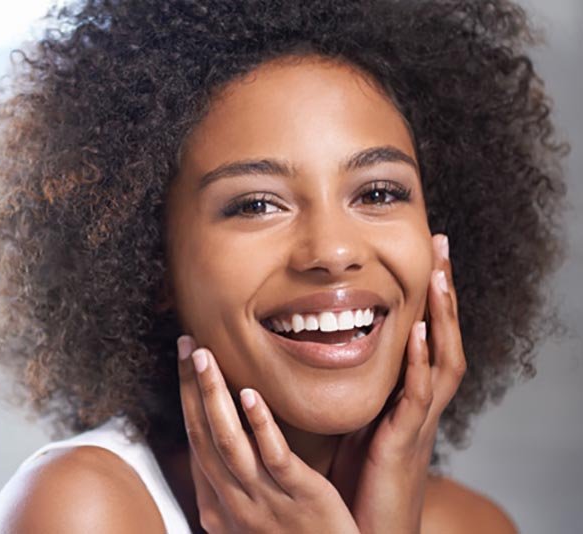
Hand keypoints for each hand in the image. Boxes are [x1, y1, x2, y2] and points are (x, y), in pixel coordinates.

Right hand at [177, 335, 359, 533]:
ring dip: (213, 396)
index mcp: (219, 505)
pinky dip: (260, 426)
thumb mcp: (253, 517)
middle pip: (203, 436)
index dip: (187, 397)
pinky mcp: (303, 498)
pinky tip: (250, 396)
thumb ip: (237, 480)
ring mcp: (266, 501)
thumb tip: (230, 432)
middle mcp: (235, 502)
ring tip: (206, 356)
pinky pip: (276, 459)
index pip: (195, 441)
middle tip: (188, 344)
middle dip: (192, 387)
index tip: (186, 359)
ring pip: (228, 444)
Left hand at [329, 233, 466, 533]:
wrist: (367, 527)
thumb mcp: (353, 420)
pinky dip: (423, 365)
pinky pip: (420, 398)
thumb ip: (350, 387)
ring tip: (440, 277)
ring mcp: (416, 421)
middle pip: (442, 337)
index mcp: (403, 395)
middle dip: (443, 292)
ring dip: (443, 318)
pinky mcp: (405, 442)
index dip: (425, 295)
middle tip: (442, 244)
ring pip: (442, 361)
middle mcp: (417, 403)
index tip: (423, 252)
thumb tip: (318, 346)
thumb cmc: (357, 479)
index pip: (422, 334)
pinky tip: (422, 335)